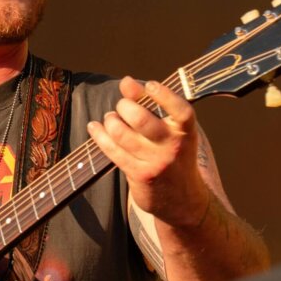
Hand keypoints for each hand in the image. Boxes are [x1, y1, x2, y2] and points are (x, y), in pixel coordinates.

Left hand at [86, 76, 209, 226]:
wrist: (183, 199)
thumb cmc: (173, 152)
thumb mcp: (171, 130)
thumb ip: (150, 103)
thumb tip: (126, 81)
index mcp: (186, 131)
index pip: (181, 111)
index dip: (165, 96)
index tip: (150, 85)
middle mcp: (172, 147)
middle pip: (142, 120)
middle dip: (125, 106)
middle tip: (122, 106)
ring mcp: (156, 162)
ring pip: (122, 134)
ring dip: (110, 120)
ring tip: (111, 118)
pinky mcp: (139, 175)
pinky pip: (112, 151)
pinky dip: (99, 135)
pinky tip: (94, 127)